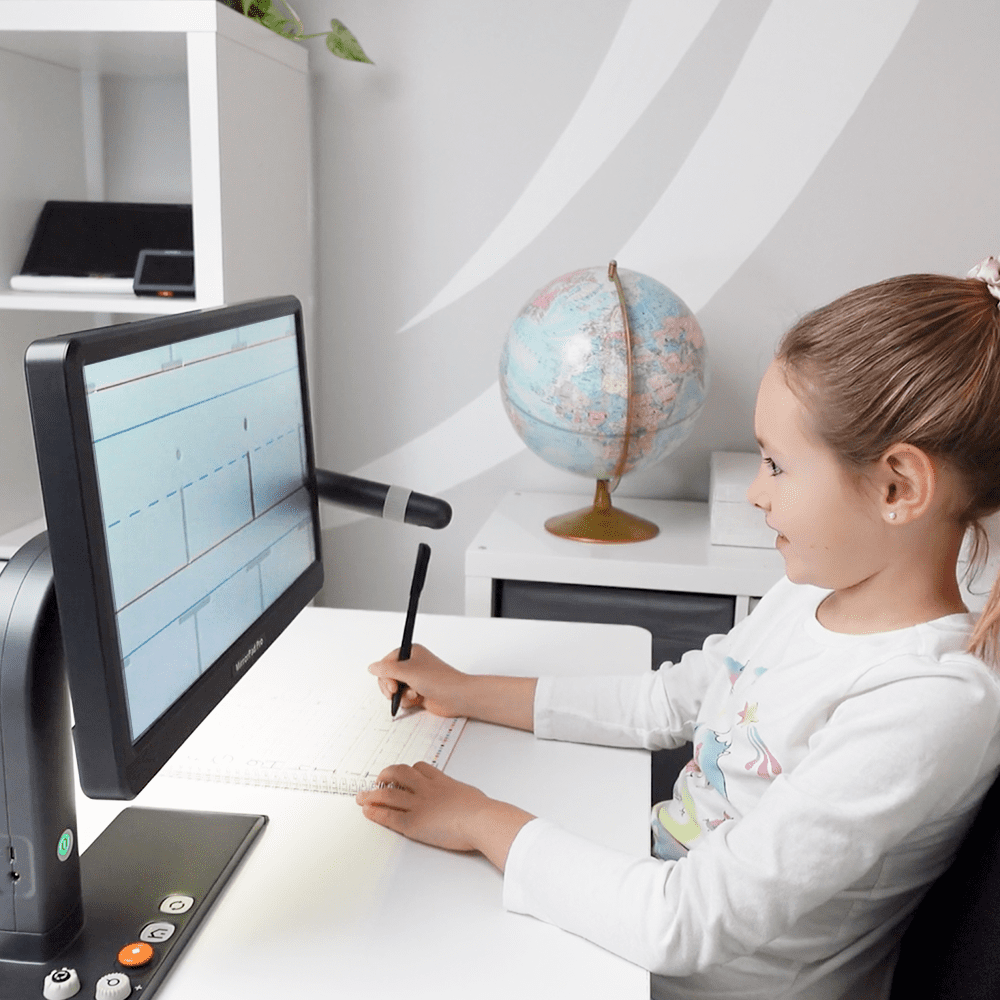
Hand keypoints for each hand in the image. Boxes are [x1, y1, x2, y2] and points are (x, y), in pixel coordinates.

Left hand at [356, 762, 534, 869]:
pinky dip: (375, 813)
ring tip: (362, 796)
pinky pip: (389, 815)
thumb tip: (467, 800)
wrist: (480, 819)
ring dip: (372, 795)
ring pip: (388, 794)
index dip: (408, 770)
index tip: (402, 773)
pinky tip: (367, 811)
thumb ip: (463, 796)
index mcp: (442, 781)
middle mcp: (426, 789)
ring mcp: (418, 804)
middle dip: (386, 775)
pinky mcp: (413, 823)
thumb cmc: (482, 811)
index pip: (420, 768)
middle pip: (400, 774)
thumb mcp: (471, 795)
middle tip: (378, 779)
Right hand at [369, 645, 467, 717]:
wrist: (457, 696)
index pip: (386, 662)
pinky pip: (403, 698)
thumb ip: (386, 670)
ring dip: (401, 695)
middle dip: (390, 687)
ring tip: (413, 695)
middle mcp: (412, 665)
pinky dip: (407, 701)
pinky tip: (418, 700)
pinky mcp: (419, 693)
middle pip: (388, 677)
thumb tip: (372, 667)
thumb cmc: (438, 679)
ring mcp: (415, 679)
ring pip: (395, 689)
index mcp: (411, 652)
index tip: (391, 684)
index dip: (384, 674)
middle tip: (395, 692)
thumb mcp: (407, 672)